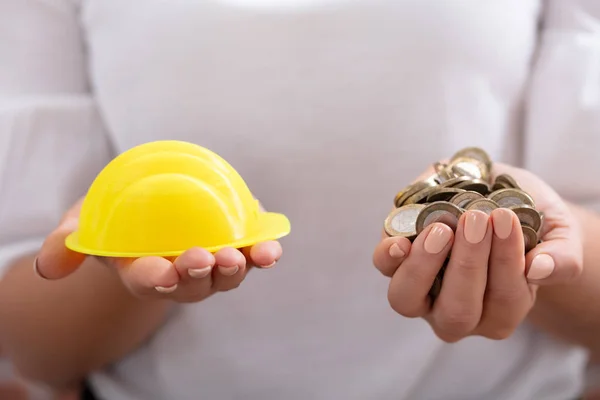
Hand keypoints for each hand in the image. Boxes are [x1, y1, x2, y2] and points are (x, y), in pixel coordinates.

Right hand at [35, 198, 281, 302]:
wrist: (147, 211)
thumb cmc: (112, 220)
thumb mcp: (83, 225)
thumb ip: (65, 243)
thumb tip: (50, 266)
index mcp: (143, 273)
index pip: (149, 282)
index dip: (155, 280)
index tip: (161, 272)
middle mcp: (181, 276)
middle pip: (194, 286)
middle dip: (200, 276)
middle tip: (205, 259)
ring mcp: (210, 263)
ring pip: (228, 274)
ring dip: (240, 268)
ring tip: (252, 255)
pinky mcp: (234, 244)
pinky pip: (251, 251)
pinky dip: (263, 250)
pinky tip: (271, 242)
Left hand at [372, 163, 582, 341]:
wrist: (495, 195)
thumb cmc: (529, 221)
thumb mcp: (558, 232)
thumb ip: (561, 256)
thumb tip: (539, 270)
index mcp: (499, 310)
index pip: (503, 302)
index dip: (504, 262)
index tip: (506, 219)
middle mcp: (457, 310)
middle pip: (455, 311)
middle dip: (468, 265)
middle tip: (478, 219)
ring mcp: (421, 289)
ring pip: (408, 299)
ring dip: (424, 265)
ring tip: (442, 229)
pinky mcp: (396, 260)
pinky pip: (385, 267)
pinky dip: (391, 255)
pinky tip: (402, 239)